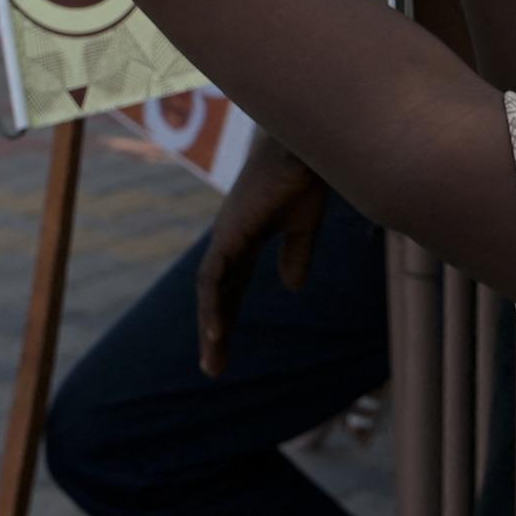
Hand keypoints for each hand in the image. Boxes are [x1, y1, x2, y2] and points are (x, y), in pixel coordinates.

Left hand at [194, 131, 331, 375]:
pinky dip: (212, 303)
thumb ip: (297, 254)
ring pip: (210, 289)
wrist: (304, 146)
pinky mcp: (230, 232)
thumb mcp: (303, 226)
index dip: (228, 319)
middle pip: (216, 294)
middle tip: (213, 369)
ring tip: (213, 358)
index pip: (231, 288)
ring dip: (211, 325)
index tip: (225, 353)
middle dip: (215, 332)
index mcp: (245, 239)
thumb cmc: (305, 175)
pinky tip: (215, 328)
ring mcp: (227, 235)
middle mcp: (230, 239)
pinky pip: (214, 275)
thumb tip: (292, 288)